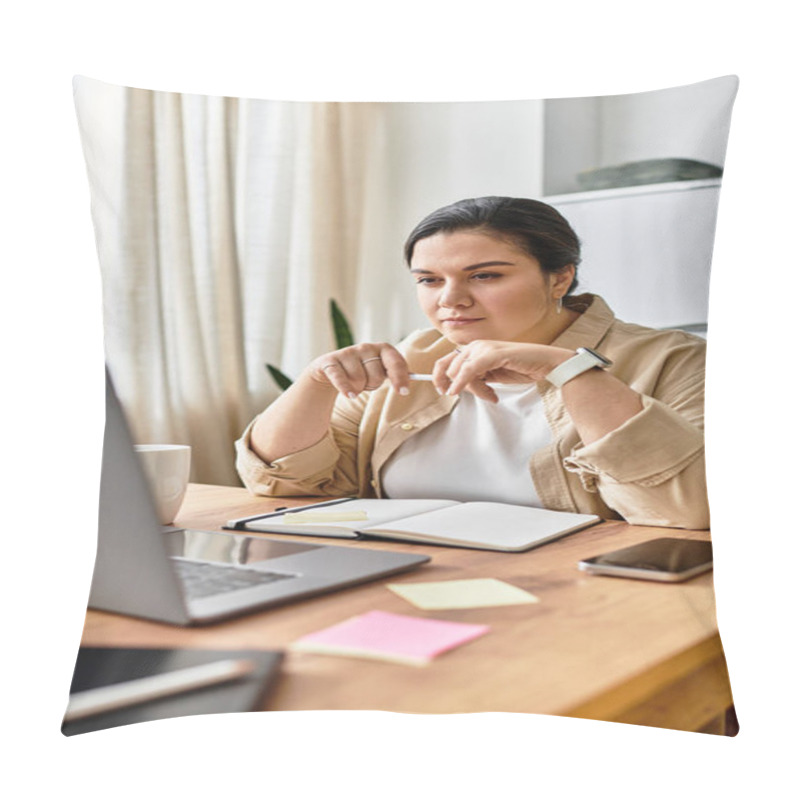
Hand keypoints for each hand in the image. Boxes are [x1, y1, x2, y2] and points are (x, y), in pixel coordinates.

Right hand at [306, 343, 410, 398]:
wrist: (331, 370)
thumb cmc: (362, 371)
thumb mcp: (380, 370)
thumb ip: (397, 372)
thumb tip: (414, 376)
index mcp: (382, 348)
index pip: (395, 361)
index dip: (400, 377)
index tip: (403, 392)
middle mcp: (365, 347)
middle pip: (377, 375)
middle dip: (373, 384)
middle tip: (367, 383)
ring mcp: (347, 353)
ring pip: (360, 380)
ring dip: (358, 388)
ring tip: (353, 383)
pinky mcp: (330, 362)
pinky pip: (341, 379)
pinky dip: (346, 389)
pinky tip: (349, 395)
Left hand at [433, 340, 573, 401]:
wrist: (544, 363)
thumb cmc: (520, 368)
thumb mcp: (491, 375)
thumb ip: (474, 378)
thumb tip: (456, 387)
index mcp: (474, 349)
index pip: (445, 362)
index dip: (438, 378)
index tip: (443, 391)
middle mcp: (475, 345)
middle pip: (451, 371)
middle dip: (465, 388)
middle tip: (484, 394)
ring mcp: (483, 348)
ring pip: (461, 374)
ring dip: (476, 390)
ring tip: (492, 394)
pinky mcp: (492, 354)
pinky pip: (469, 370)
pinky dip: (463, 382)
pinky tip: (468, 391)